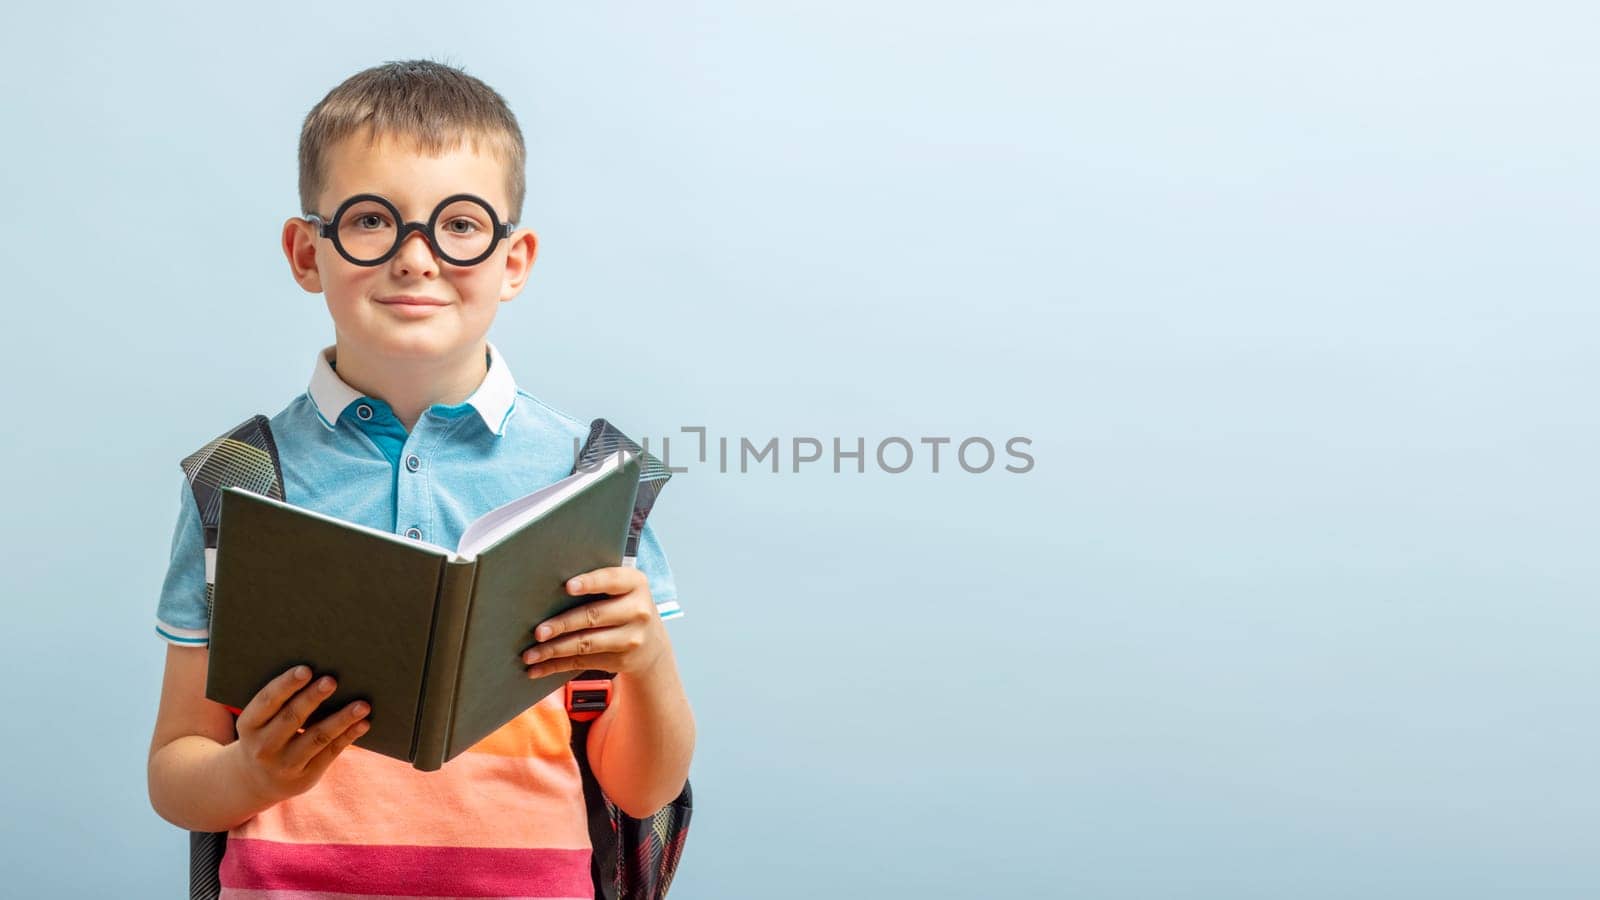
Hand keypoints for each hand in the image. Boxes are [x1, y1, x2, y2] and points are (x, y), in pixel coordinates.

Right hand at [228, 665, 371, 805]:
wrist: (257, 782)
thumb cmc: (266, 734)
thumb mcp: (260, 722)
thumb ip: (280, 702)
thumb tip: (321, 671)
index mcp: (249, 725)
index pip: (267, 701)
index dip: (286, 685)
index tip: (306, 669)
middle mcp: (264, 746)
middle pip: (292, 718)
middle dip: (313, 698)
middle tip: (332, 680)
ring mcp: (285, 764)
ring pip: (317, 737)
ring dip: (341, 719)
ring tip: (362, 705)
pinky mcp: (306, 775)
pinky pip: (331, 752)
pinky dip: (349, 736)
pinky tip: (364, 723)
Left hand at [523, 567, 667, 677]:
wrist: (651, 644)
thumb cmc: (624, 607)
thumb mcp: (622, 589)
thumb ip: (597, 584)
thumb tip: (548, 588)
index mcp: (635, 583)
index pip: (611, 580)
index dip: (590, 583)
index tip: (568, 587)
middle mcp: (638, 611)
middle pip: (593, 616)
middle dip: (562, 624)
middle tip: (538, 632)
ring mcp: (631, 638)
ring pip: (586, 644)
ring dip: (554, 650)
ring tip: (530, 655)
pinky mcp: (621, 661)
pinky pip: (583, 662)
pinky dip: (557, 666)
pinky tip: (538, 669)